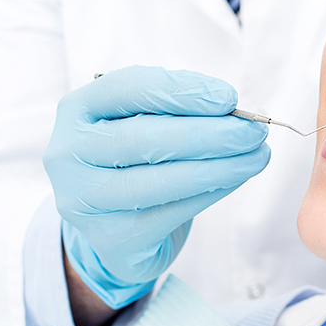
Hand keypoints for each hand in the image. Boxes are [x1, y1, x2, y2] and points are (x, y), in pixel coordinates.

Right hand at [45, 66, 270, 308]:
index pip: (127, 88)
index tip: (229, 98)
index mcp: (77, 110)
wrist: (116, 226)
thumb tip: (231, 109)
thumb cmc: (136, 160)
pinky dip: (211, 192)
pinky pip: (171, 212)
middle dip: (209, 133)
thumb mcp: (144, 122)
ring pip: (160, 179)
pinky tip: (236, 178)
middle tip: (253, 132)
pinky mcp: (110, 237)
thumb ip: (177, 109)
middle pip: (144, 137)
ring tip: (257, 156)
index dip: (181, 91)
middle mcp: (68, 153)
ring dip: (219, 166)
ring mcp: (84, 199)